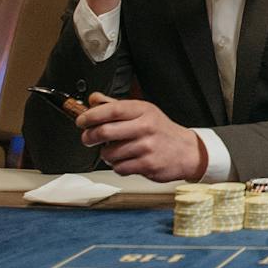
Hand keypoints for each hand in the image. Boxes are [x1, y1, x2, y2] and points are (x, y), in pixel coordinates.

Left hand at [77, 91, 204, 181]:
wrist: (186, 151)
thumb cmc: (161, 131)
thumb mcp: (143, 112)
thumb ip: (116, 105)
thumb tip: (94, 99)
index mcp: (143, 110)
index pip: (112, 109)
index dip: (91, 115)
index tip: (81, 120)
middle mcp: (145, 126)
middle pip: (105, 131)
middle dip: (90, 137)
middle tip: (88, 138)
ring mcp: (147, 146)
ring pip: (109, 153)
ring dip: (106, 155)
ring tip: (115, 151)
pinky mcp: (147, 164)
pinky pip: (119, 168)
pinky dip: (118, 166)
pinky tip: (127, 161)